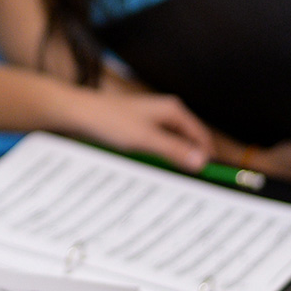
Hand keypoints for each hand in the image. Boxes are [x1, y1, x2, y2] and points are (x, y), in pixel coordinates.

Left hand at [60, 89, 212, 171]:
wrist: (79, 113)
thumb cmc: (109, 121)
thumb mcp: (145, 139)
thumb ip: (174, 150)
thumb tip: (201, 162)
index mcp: (173, 110)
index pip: (201, 135)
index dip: (207, 155)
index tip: (211, 176)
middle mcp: (166, 112)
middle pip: (189, 139)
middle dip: (192, 158)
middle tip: (193, 180)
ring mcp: (152, 119)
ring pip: (173, 143)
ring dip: (175, 158)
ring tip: (176, 176)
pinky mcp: (140, 127)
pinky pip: (159, 144)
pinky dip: (162, 156)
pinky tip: (156, 166)